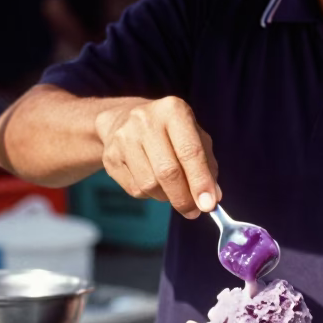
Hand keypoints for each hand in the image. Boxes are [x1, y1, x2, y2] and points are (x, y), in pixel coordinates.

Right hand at [95, 96, 220, 217]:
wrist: (122, 119)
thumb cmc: (169, 132)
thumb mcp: (194, 137)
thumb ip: (208, 165)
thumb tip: (213, 196)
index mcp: (173, 110)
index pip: (190, 152)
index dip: (200, 182)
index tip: (209, 205)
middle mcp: (146, 120)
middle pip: (168, 172)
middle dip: (184, 198)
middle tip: (193, 211)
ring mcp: (123, 138)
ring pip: (149, 185)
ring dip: (167, 197)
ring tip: (173, 191)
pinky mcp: (110, 156)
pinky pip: (135, 189)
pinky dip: (150, 195)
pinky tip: (154, 183)